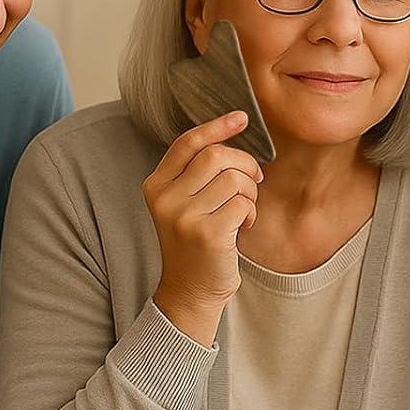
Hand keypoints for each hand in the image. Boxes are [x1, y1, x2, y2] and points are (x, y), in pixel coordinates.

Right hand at [145, 112, 264, 344]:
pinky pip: (243, 203)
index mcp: (155, 186)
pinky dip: (250, 212)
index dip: (216, 126)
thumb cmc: (196, 243)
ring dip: (250, 193)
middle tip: (254, 183)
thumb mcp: (185, 204)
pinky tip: (242, 227)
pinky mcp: (206, 234)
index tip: (242, 118)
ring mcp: (183, 217)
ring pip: (234, 179)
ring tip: (243, 211)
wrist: (190, 291)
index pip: (188, 143)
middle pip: (217, 156)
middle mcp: (164, 199)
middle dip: (245, 165)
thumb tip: (233, 132)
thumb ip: (198, 173)